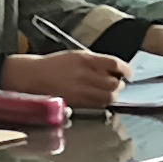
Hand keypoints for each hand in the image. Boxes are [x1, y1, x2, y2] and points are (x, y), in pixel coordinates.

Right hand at [3, 48, 128, 107]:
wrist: (34, 76)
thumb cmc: (54, 65)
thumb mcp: (76, 56)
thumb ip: (95, 62)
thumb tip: (114, 69)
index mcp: (85, 59)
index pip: (114, 63)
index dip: (126, 69)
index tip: (129, 73)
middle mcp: (84, 74)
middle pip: (114, 83)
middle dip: (120, 84)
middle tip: (119, 83)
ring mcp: (80, 90)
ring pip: (108, 97)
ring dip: (113, 95)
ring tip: (110, 92)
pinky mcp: (76, 102)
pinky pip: (97, 105)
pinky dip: (103, 103)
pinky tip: (100, 99)